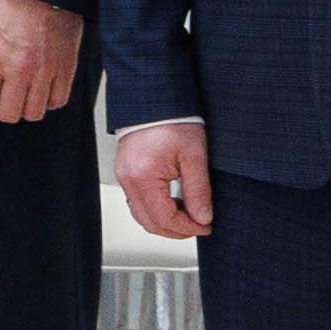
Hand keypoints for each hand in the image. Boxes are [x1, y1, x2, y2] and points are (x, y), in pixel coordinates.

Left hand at [0, 0, 88, 129]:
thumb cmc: (10, 9)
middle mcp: (19, 69)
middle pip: (9, 115)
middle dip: (2, 109)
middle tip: (4, 96)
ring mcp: (45, 71)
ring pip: (34, 113)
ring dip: (26, 107)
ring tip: (23, 92)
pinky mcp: (66, 69)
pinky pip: (58, 102)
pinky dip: (49, 101)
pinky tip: (41, 88)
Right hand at [115, 117, 212, 245]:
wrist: (154, 99)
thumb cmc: (174, 121)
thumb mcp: (194, 156)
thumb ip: (198, 190)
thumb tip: (202, 218)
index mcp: (144, 176)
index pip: (165, 219)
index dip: (188, 228)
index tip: (206, 226)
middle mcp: (128, 179)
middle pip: (150, 223)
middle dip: (176, 230)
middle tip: (199, 226)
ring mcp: (124, 176)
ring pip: (141, 215)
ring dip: (165, 222)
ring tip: (188, 216)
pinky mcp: (125, 172)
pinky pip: (137, 202)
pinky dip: (155, 210)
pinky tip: (173, 203)